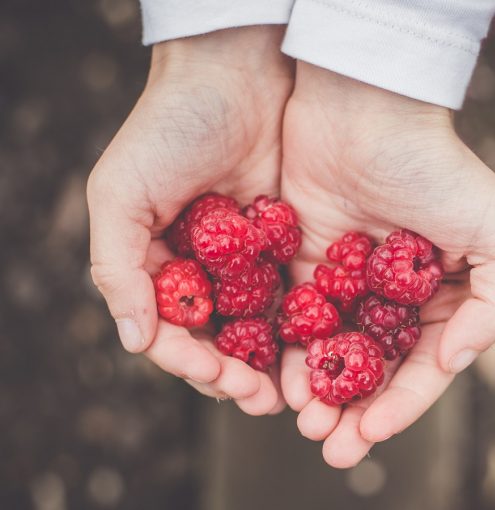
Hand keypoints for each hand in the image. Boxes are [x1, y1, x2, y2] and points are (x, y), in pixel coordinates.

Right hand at [87, 26, 292, 413]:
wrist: (236, 75)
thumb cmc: (168, 128)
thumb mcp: (121, 192)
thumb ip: (118, 267)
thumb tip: (134, 341)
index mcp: (158, 265)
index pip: (171, 331)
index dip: (191, 362)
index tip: (220, 379)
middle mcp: (204, 270)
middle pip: (219, 340)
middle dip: (238, 376)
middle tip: (264, 401)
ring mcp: (248, 261)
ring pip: (261, 326)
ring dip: (275, 363)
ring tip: (296, 392)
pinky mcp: (290, 245)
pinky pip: (298, 294)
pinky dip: (307, 325)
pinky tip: (324, 347)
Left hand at [279, 63, 494, 466]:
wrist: (364, 110)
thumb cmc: (437, 167)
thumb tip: (451, 362)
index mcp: (442, 294)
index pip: (422, 366)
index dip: (401, 406)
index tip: (372, 433)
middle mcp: (394, 296)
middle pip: (373, 371)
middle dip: (355, 414)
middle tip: (332, 448)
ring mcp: (347, 282)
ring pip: (331, 355)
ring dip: (319, 395)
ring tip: (305, 424)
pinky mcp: (303, 265)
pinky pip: (293, 322)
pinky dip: (288, 355)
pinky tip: (280, 381)